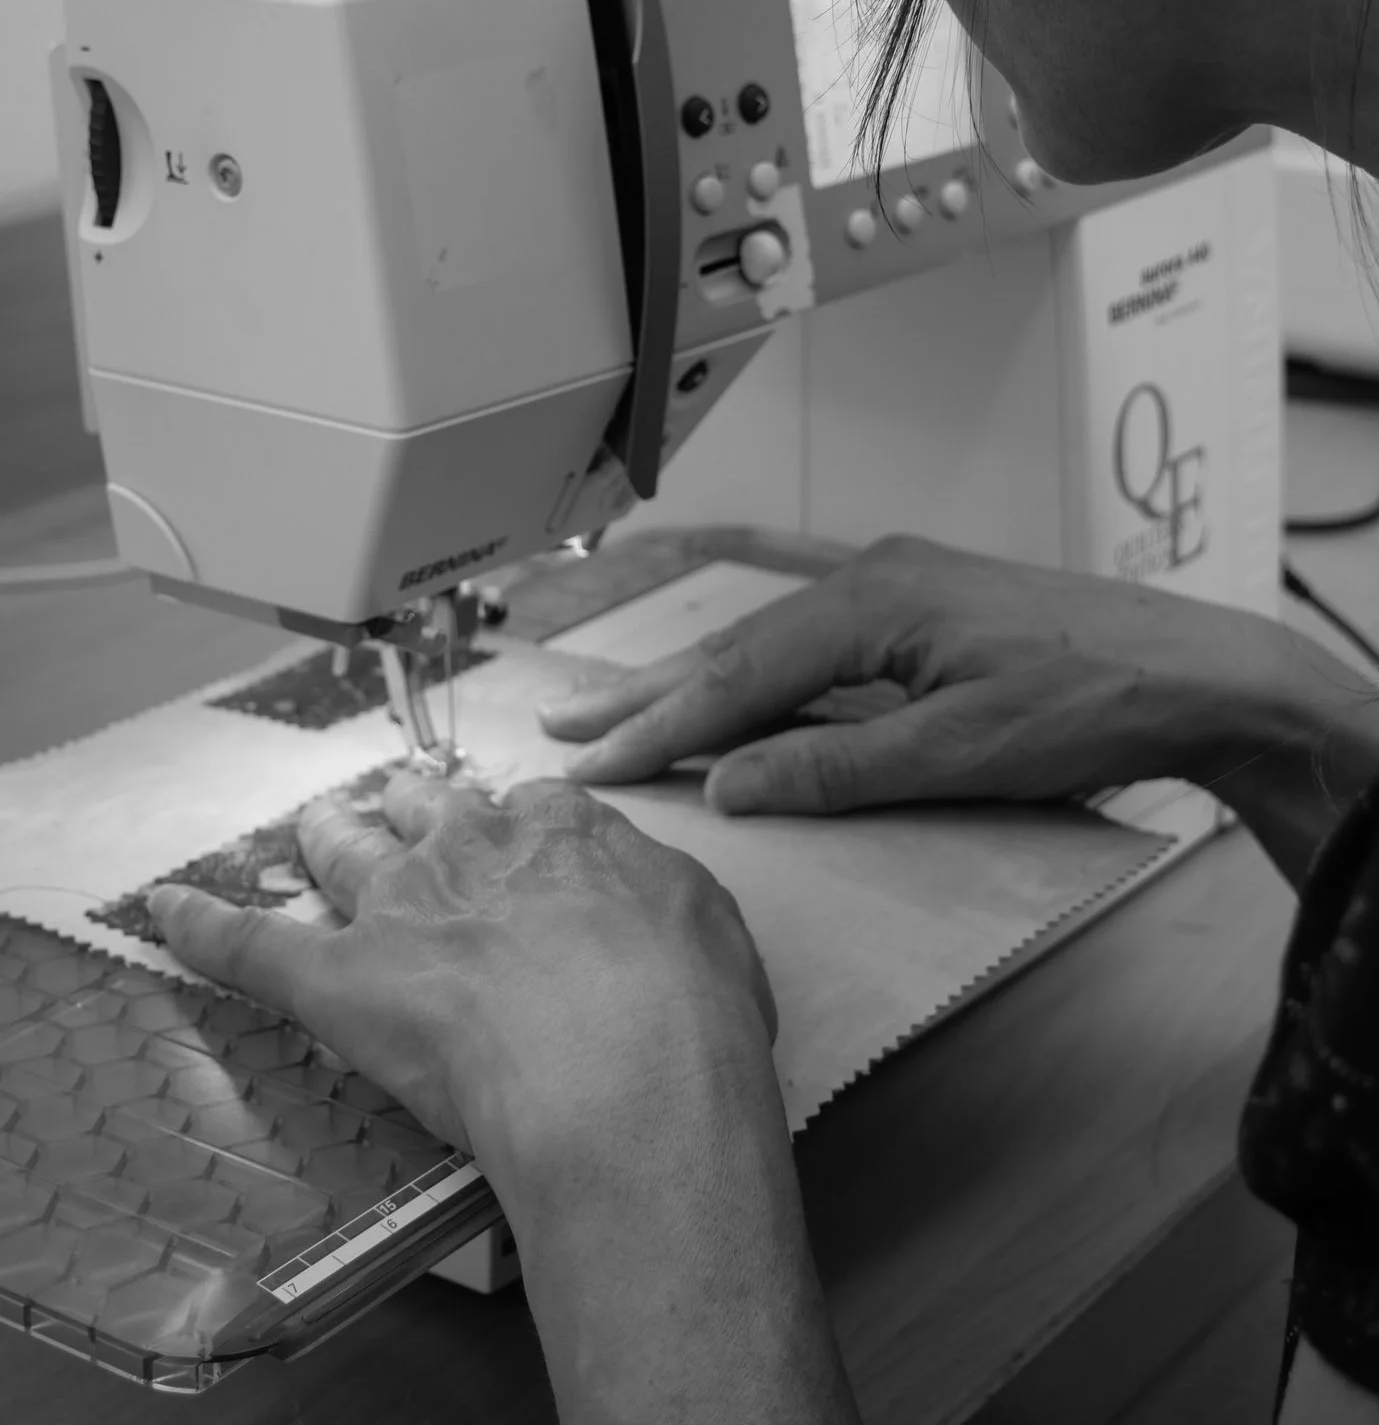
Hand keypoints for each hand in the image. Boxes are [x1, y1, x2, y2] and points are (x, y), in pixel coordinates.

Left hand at [148, 774, 778, 1208]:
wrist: (624, 1070)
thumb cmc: (686, 1010)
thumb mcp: (711, 927)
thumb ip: (662, 900)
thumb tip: (650, 910)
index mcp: (564, 830)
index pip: (524, 809)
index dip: (514, 831)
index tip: (515, 850)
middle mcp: (475, 847)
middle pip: (427, 811)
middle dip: (414, 810)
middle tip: (407, 816)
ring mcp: (401, 906)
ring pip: (343, 849)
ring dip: (323, 835)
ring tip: (311, 828)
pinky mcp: (334, 978)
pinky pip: (251, 944)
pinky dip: (204, 927)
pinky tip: (167, 911)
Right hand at [540, 534, 1313, 815]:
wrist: (1200, 673)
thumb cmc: (1091, 707)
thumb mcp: (958, 753)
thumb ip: (837, 768)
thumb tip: (730, 784)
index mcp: (873, 601)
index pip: (738, 675)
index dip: (658, 727)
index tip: (587, 765)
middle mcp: (876, 576)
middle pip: (740, 646)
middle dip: (651, 693)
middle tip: (563, 725)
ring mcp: (903, 587)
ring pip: (775, 644)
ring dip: (701, 686)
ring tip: (624, 715)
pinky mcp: (929, 609)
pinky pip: (817, 646)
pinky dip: (761, 680)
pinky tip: (736, 695)